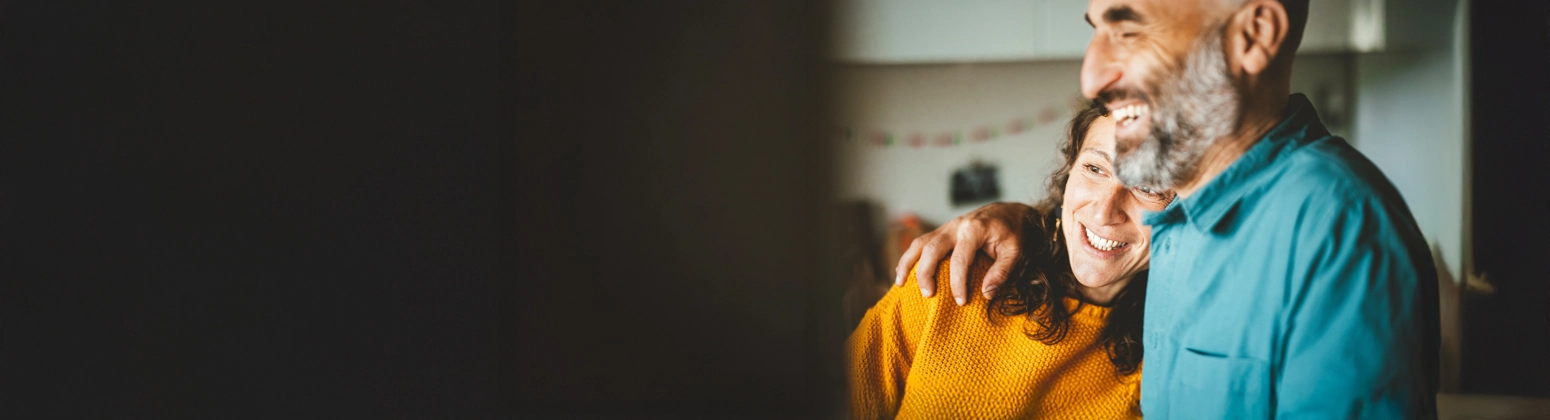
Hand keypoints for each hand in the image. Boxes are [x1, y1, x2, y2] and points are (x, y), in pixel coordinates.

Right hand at [894, 202, 1035, 304]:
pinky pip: (921, 243)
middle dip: (926, 273)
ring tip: (900, 284)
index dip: (957, 282)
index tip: (960, 301)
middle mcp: (956, 226)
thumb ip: (1001, 272)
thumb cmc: (1013, 232)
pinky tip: (903, 273)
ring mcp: (946, 227)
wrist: (1009, 211)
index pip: (959, 259)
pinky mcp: (942, 231)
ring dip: (908, 263)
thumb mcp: (1014, 252)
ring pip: (920, 243)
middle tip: (928, 295)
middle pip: (932, 249)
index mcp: (974, 230)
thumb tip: (986, 294)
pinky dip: (910, 258)